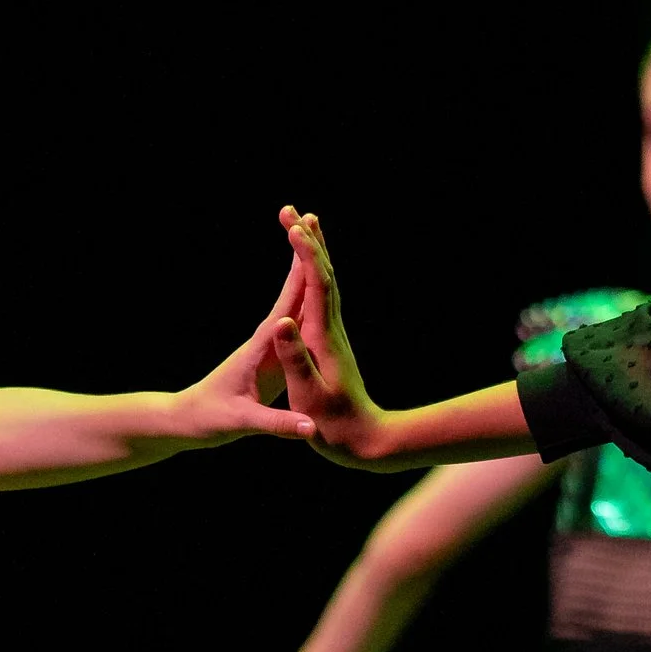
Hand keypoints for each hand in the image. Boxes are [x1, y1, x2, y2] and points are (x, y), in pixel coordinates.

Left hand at [165, 253, 318, 448]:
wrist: (189, 420)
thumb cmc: (212, 420)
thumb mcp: (244, 424)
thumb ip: (277, 425)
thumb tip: (310, 428)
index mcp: (263, 347)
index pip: (287, 304)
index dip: (298, 273)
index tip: (307, 241)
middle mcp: (267, 336)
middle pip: (290, 288)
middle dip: (301, 254)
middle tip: (309, 216)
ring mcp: (270, 342)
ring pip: (295, 298)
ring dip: (305, 267)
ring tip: (314, 236)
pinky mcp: (274, 352)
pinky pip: (298, 318)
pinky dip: (309, 296)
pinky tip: (318, 285)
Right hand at [267, 207, 393, 466]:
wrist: (369, 441)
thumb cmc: (335, 426)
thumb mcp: (309, 396)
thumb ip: (296, 358)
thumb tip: (282, 321)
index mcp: (323, 339)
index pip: (317, 285)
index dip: (305, 254)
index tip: (293, 226)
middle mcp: (332, 330)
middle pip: (324, 274)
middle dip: (308, 240)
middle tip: (291, 210)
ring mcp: (333, 335)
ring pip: (325, 282)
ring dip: (313, 252)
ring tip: (301, 227)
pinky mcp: (330, 344)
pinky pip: (322, 298)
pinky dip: (314, 276)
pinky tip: (308, 273)